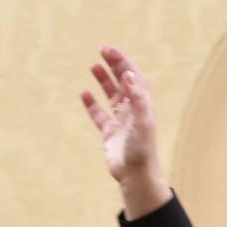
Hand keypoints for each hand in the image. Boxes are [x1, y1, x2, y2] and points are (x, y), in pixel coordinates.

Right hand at [80, 46, 169, 219]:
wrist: (135, 176)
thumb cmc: (142, 150)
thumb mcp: (142, 121)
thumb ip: (137, 98)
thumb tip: (128, 75)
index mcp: (142, 104)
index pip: (132, 76)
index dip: (122, 61)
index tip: (109, 50)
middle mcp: (132, 110)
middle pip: (123, 81)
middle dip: (114, 65)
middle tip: (102, 51)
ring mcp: (120, 121)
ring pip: (111, 95)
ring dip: (103, 80)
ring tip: (93, 66)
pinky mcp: (110, 133)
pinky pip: (99, 114)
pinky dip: (92, 104)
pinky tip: (84, 94)